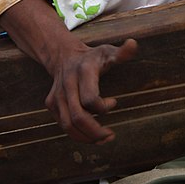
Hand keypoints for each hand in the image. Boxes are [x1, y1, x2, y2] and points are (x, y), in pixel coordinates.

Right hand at [0, 0, 139, 143]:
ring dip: (86, 137)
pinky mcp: (52, 104)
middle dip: (95, 132)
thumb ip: (122, 52)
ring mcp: (57, 96)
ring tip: (102, 140)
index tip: (114, 102)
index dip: (103, 107)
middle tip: (110, 136)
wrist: (63, 55)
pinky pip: (63, 125)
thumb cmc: (92, 57)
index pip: (90, 99)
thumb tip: (133, 43)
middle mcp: (67, 85)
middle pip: (78, 117)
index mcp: (83, 72)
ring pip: (68, 125)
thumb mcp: (108, 51)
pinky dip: (77, 134)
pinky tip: (91, 135)